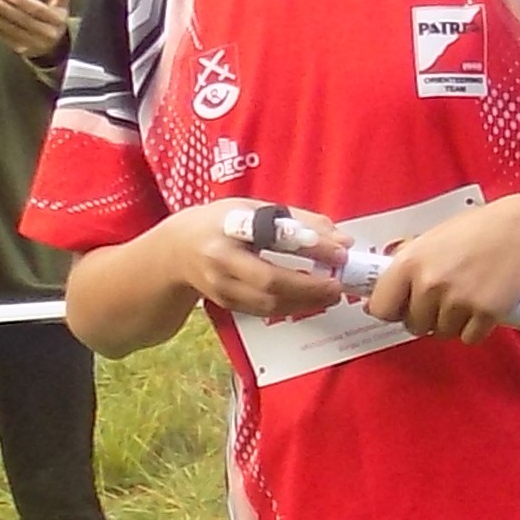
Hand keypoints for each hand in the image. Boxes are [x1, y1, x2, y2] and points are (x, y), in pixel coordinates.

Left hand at [0, 0, 72, 63]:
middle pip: (23, 20)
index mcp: (57, 20)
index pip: (38, 9)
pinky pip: (6, 38)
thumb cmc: (53, 18)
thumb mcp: (62, 3)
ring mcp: (34, 44)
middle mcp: (47, 34)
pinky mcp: (23, 50)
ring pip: (12, 30)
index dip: (21, 0)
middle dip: (3, 9)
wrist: (55, 44)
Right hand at [177, 200, 343, 321]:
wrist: (176, 250)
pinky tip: (309, 300)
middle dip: (310, 286)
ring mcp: (220, 285)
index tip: (341, 251)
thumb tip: (343, 240)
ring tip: (330, 293)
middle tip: (338, 284)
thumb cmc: (222, 224)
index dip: (311, 244)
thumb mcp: (254, 209)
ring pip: (268, 302)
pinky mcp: (226, 303)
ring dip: (305, 301)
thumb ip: (299, 221)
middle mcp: (220, 258)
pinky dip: (291, 307)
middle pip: (269, 280)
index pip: (275, 235)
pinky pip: (264, 310)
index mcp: (229, 225)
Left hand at [360, 194, 519, 342]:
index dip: (392, 311)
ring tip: (466, 299)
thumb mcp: (431, 238)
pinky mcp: (485, 313)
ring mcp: (458, 300)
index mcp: (411, 261)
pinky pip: (469, 337)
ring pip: (442, 333)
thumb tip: (381, 293)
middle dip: (426, 318)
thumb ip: (407, 264)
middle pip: (414, 325)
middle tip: (443, 302)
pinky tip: (482, 307)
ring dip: (453, 323)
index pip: (381, 307)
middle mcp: (431, 282)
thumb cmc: (478, 230)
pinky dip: (475, 329)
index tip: (401, 309)